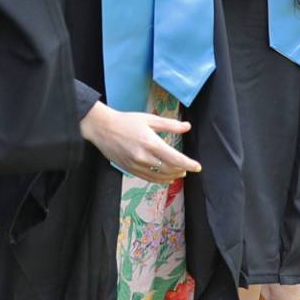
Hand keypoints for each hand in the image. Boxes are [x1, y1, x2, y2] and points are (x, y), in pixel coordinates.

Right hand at [79, 104, 201, 183]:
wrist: (102, 128)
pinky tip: (166, 178)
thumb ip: (169, 124)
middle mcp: (144, 157)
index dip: (188, 164)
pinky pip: (149, 179)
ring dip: (172, 176)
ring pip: (159, 176)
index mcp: (150, 142)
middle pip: (169, 169)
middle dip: (182, 170)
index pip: (175, 158)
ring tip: (180, 173)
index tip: (197, 167)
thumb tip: (187, 127)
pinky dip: (160, 180)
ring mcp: (136, 165)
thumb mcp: (149, 119)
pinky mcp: (130, 169)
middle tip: (189, 168)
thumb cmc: (126, 121)